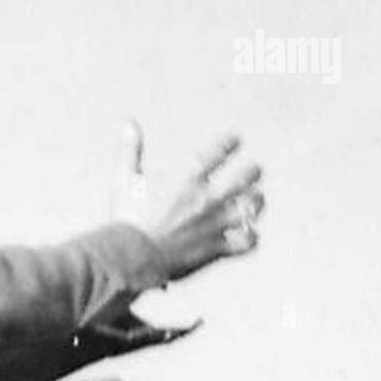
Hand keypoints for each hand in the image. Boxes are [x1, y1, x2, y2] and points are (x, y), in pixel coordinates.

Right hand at [113, 121, 264, 281]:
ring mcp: (215, 224)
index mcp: (187, 178)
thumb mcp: (123, 179)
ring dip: (257, 202)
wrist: (131, 257)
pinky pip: (246, 242)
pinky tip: (249, 236)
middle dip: (252, 172)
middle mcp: (207, 198)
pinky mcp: (216, 247)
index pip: (218, 152)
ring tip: (257, 199)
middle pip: (245, 178)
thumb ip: (130, 150)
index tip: (236, 140)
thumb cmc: (126, 218)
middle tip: (254, 170)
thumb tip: (129, 123)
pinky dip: (250, 238)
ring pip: (251, 209)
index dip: (230, 143)